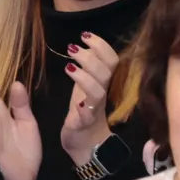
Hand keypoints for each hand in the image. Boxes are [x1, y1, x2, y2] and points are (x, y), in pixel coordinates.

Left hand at [60, 33, 119, 164]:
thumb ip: (88, 68)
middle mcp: (101, 94)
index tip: (85, 34)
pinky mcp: (83, 124)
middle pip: (106, 72)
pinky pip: (88, 116)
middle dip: (91, 58)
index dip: (101, 46)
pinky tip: (79, 102)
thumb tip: (85, 46)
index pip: (110, 60)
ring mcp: (94, 109)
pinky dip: (85, 108)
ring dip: (85, 78)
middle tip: (73, 48)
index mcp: (100, 83)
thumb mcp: (85, 86)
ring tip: (69, 66)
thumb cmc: (84, 111)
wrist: (86, 144)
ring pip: (97, 91)